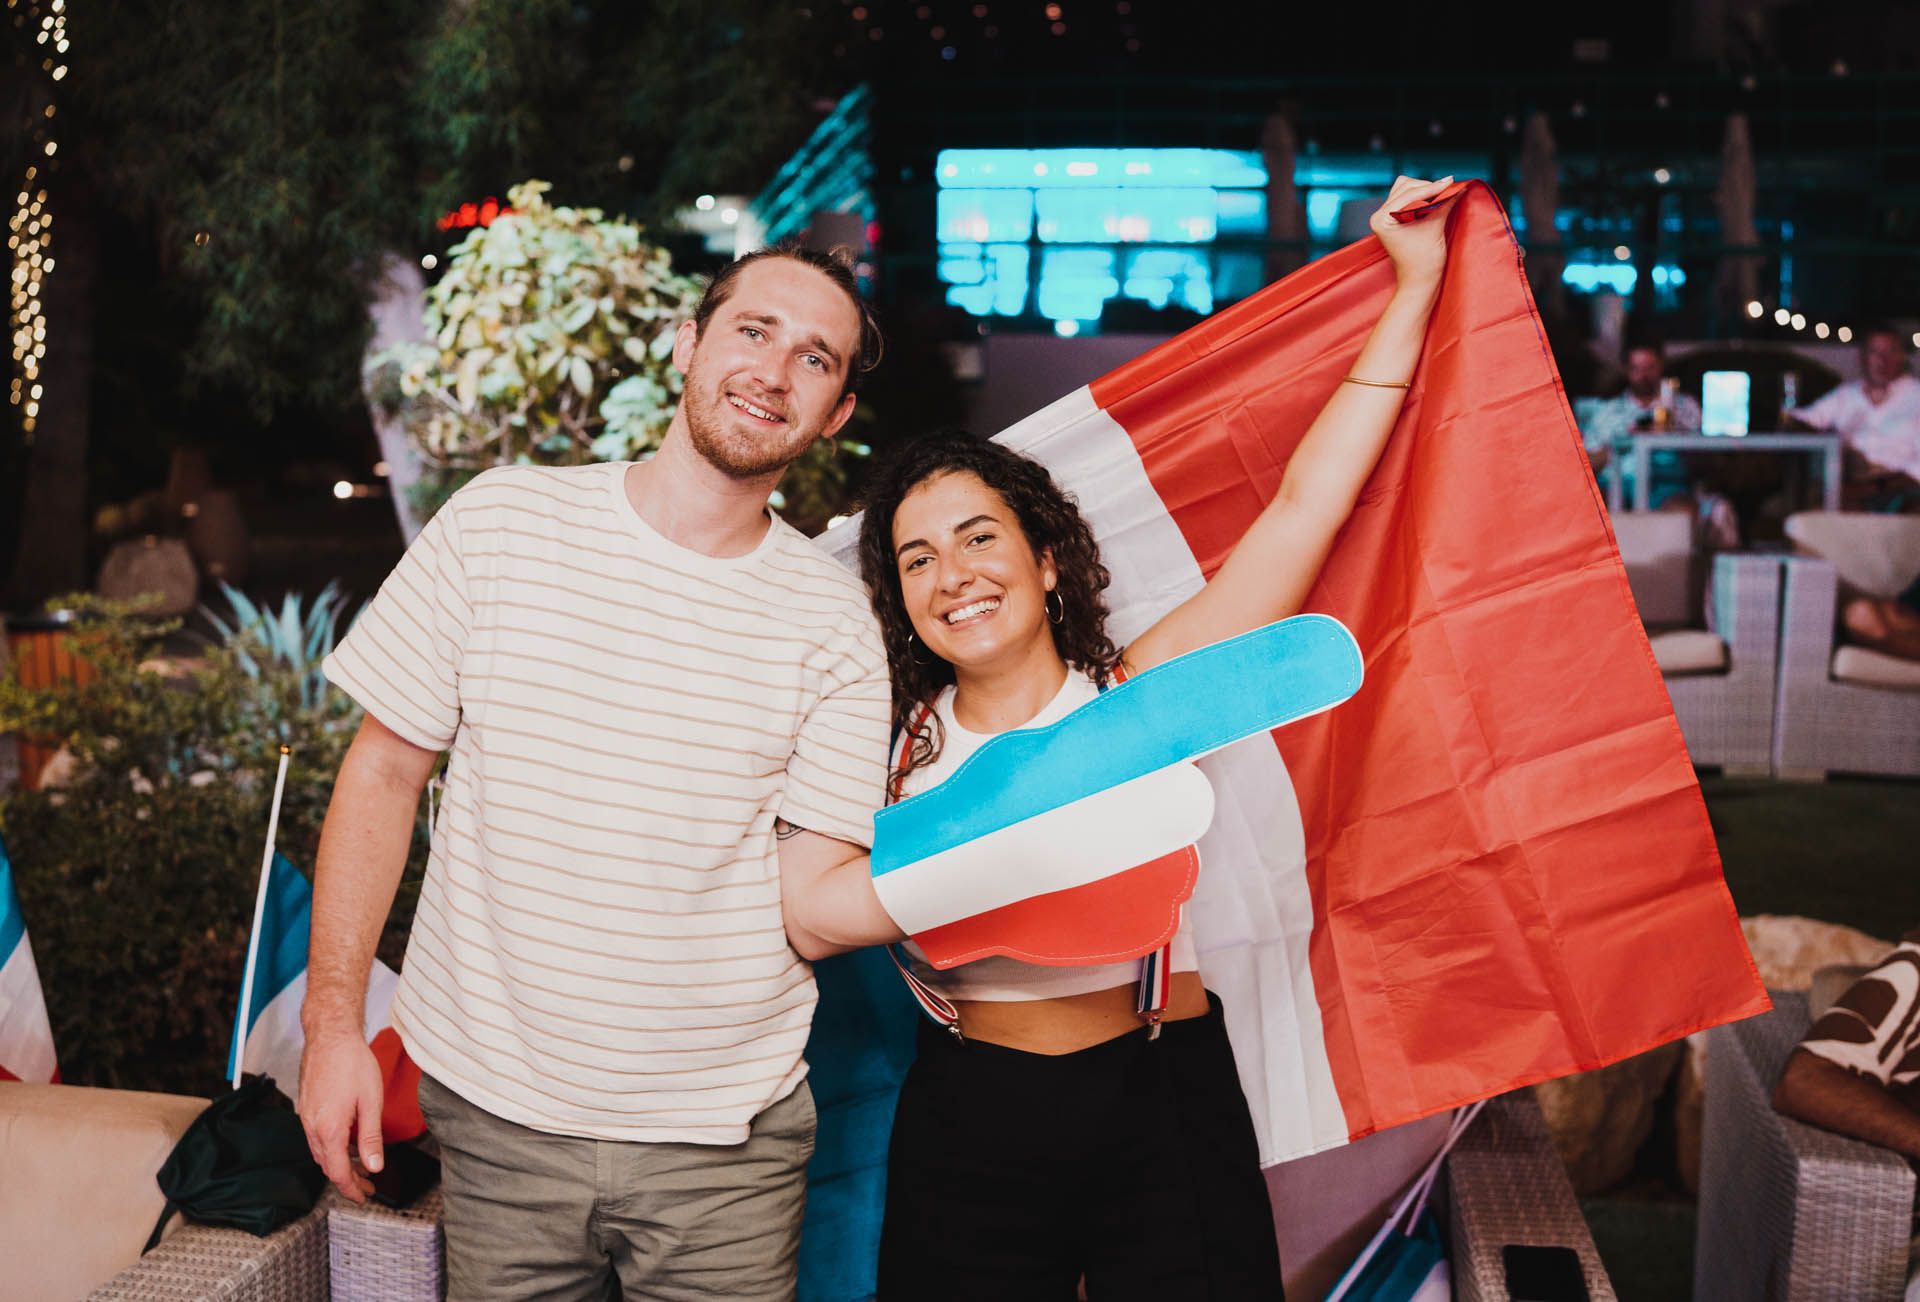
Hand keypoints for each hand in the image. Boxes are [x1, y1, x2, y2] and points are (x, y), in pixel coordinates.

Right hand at [297, 1028, 385, 1201]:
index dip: (351, 1189)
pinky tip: (347, 1144)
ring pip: (321, 1153)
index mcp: (329, 1129)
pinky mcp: (306, 1109)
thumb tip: (374, 1166)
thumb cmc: (352, 1064)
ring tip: (360, 1168)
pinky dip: (332, 1148)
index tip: (364, 1197)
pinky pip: (317, 1138)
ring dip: (339, 1165)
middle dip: (347, 1180)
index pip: (338, 1172)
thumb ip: (371, 1138)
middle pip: (327, 1166)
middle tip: (366, 1186)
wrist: (330, 1037)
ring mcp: (306, 1118)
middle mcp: (312, 1127)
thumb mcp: (371, 1102)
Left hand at [1370, 175, 1459, 288]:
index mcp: (1381, 218)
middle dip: (1428, 188)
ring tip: (1442, 195)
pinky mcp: (1396, 220)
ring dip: (1425, 191)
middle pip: (1406, 186)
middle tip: (1448, 189)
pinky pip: (1409, 199)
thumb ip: (1443, 204)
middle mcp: (1380, 215)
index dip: (1432, 188)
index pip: (1409, 194)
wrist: (1419, 282)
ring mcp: (1387, 217)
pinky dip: (1423, 197)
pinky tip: (1436, 200)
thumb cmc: (1423, 262)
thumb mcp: (1434, 228)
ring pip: (1407, 190)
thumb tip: (1456, 186)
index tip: (1451, 181)